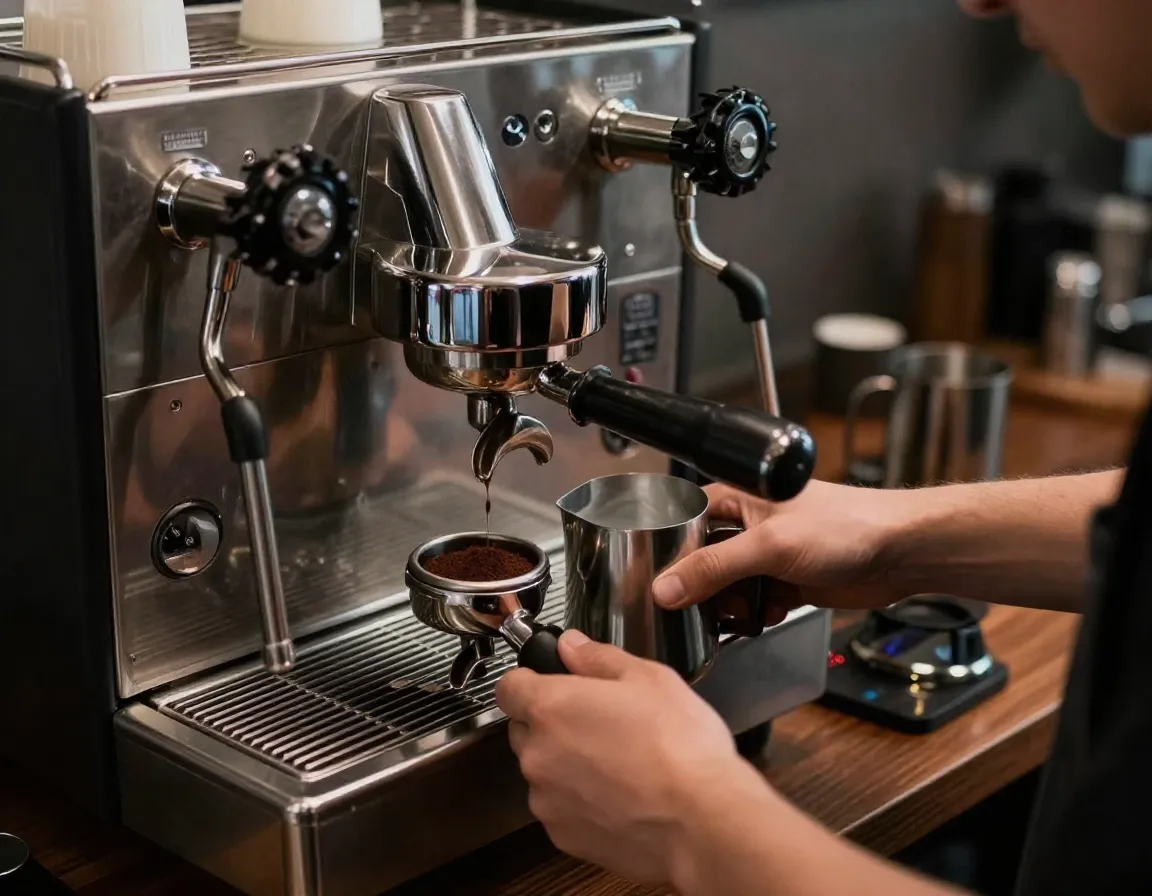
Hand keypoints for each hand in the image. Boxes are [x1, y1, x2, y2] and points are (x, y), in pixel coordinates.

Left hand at [495, 631, 762, 885]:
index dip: (528, 680)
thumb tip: (572, 646)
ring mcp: (547, 800)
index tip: (547, 682)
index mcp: (552, 707)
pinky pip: (560, 809)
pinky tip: (620, 795)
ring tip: (618, 763)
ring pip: (543, 772)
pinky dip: (579, 802)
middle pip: (524, 730)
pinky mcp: (563, 836)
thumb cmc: (679, 749)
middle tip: (599, 722)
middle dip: (552, 724)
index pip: (508, 687)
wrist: (700, 821)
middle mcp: (539, 754)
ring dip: (566, 765)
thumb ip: (598, 658)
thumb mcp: (649, 679)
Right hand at [654, 480, 911, 614]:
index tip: (662, 586)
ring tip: (742, 614)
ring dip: (729, 607)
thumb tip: (666, 587)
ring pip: (725, 588)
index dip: (669, 556)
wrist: (899, 553)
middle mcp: (745, 524)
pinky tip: (768, 615)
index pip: (681, 525)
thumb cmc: (846, 525)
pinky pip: (752, 603)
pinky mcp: (783, 580)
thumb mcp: (768, 545)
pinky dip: (755, 615)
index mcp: (734, 497)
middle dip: (702, 590)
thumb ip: (713, 568)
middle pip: (700, 562)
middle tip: (706, 608)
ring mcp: (765, 554)